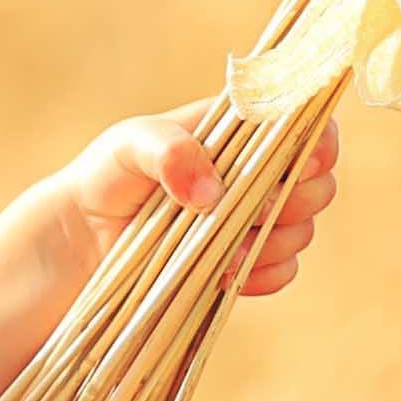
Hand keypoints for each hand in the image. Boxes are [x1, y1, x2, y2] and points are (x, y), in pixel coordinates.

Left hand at [61, 105, 341, 299]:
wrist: (82, 240)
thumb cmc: (106, 177)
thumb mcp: (127, 145)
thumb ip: (167, 149)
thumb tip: (213, 191)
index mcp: (239, 133)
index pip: (303, 127)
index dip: (318, 144)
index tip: (302, 164)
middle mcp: (255, 176)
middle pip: (318, 184)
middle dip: (297, 199)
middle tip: (252, 209)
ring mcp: (252, 223)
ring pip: (303, 231)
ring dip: (275, 240)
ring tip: (224, 245)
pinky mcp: (243, 265)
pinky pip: (283, 271)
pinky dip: (264, 273)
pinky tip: (226, 272)